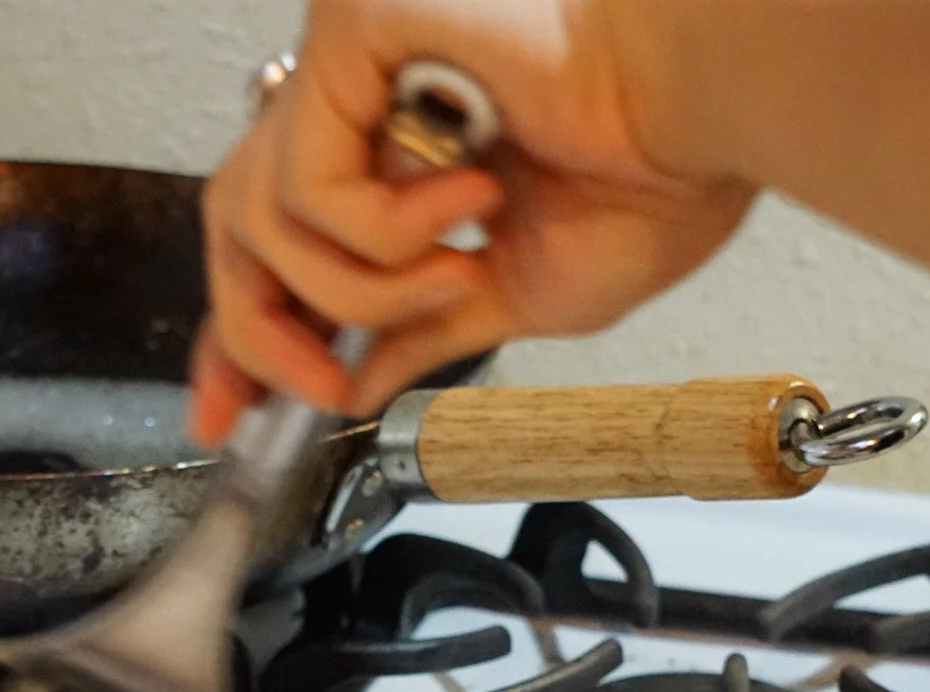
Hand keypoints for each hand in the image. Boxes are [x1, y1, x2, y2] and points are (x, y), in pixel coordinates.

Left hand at [188, 0, 754, 444]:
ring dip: (358, 289)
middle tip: (317, 388)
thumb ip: (421, 332)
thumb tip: (354, 383)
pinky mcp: (355, 31)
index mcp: (395, 154)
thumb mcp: (517, 294)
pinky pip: (304, 181)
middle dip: (257, 329)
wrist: (701, 118)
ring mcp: (353, 61)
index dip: (239, 333)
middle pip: (237, 223)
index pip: (273, 242)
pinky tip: (467, 206)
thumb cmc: (652, 174)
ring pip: (261, 213)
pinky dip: (379, 234)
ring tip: (458, 272)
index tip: (227, 415)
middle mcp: (363, 97)